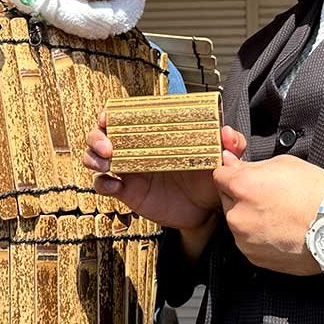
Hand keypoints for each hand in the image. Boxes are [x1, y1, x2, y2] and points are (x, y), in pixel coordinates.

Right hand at [83, 112, 245, 230]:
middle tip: (109, 147)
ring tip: (108, 163)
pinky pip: (103, 185)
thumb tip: (226, 132)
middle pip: (100, 134)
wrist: (205, 210)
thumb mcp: (221, 158)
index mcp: (152, 133)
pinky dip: (101, 183)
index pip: (124, 116)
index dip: (110, 113)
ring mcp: (128, 169)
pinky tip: (113, 185)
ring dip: (93, 157)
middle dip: (96, 136)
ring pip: (94, 157)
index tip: (108, 117)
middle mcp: (135, 147)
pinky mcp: (127, 191)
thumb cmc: (209, 177)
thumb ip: (231, 144)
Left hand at [213, 151, 323, 274]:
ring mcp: (245, 239)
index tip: (246, 178)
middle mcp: (238, 215)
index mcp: (242, 187)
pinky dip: (260, 237)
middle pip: (228, 201)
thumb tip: (231, 163)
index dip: (234, 175)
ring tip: (280, 215)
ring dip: (251, 218)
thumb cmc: (317, 194)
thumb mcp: (284, 164)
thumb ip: (250, 164)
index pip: (219, 176)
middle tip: (271, 197)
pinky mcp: (255, 257)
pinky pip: (249, 242)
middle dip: (243, 198)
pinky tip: (281, 230)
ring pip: (238, 224)